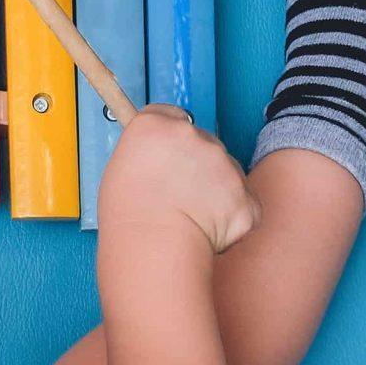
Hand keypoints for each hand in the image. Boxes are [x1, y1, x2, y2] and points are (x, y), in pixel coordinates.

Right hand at [97, 106, 257, 253]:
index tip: (171, 156)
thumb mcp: (120, 171)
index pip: (172, 116)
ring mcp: (224, 163)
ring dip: (215, 192)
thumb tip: (160, 161)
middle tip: (177, 198)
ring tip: (189, 220)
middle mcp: (193, 135)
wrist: (152, 248)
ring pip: (226, 173)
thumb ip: (148, 155)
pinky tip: (208, 233)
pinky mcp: (245, 194)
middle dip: (197, 167)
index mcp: (155, 126)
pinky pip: (243, 204)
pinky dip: (232, 219)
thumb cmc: (126, 218)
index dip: (173, 139)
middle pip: (204, 144)